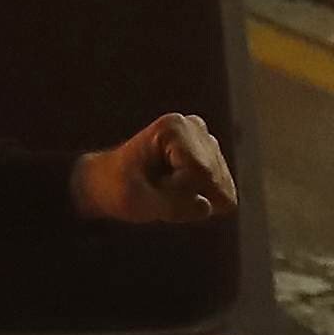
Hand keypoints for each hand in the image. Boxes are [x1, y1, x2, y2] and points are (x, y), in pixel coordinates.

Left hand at [71, 113, 236, 224]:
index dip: (178, 191)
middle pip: (215, 183)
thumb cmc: (118, 189)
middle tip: (157, 189)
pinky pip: (223, 198)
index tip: (151, 184)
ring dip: (193, 200)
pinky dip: (199, 202)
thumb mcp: (136, 202)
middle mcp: (196, 128)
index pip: (201, 173)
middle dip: (187, 196)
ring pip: (222, 193)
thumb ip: (173, 206)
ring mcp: (209, 142)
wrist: (110, 182)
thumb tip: (207, 206)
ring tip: (164, 190)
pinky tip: (176, 192)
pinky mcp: (216, 160)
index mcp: (174, 128)